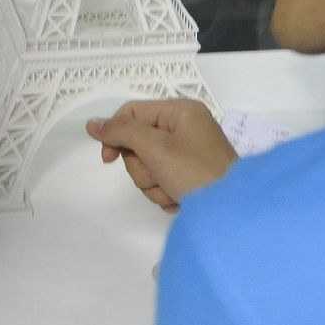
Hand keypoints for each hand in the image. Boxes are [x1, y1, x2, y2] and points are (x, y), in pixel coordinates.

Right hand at [85, 99, 235, 211]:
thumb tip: (93, 123)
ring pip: (147, 166)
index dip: (116, 134)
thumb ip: (122, 132)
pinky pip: (160, 181)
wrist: (232, 213)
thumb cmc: (197, 173)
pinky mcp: (188, 176)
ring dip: (153, 183)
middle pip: (138, 143)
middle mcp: (184, 129)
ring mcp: (187, 154)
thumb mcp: (156, 148)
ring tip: (172, 190)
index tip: (107, 159)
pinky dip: (164, 193)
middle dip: (143, 167)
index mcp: (180, 112)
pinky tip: (179, 198)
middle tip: (159, 175)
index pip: (132, 113)